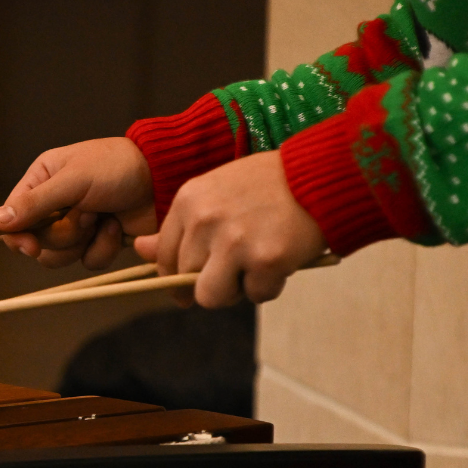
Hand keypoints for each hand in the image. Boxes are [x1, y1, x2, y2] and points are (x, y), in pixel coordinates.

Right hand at [0, 137, 156, 269]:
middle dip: (64, 234)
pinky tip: (117, 227)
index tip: (30, 246)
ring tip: (102, 220)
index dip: (18, 236)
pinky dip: (103, 247)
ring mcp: (77, 224)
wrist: (164, 178)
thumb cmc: (117, 168)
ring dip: (83, 242)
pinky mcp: (99, 240)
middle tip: (86, 215)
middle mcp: (55, 204)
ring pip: (60, 256)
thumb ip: (33, 203)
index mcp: (41, 181)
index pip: (13, 218)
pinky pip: (88, 261)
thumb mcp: (72, 180)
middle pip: (37, 242)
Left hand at [135, 149, 326, 306]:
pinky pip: (257, 295)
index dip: (176, 274)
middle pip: (185, 278)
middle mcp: (206, 221)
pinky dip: (271, 286)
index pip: (164, 255)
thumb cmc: (271, 183)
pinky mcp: (267, 259)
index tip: (190, 281)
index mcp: (189, 202)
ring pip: (212, 296)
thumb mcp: (218, 192)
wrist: (328, 171)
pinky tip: (283, 261)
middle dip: (209, 281)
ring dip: (235, 290)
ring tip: (256, 268)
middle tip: (238, 269)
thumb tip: (139, 249)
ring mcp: (235, 241)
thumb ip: (182, 224)